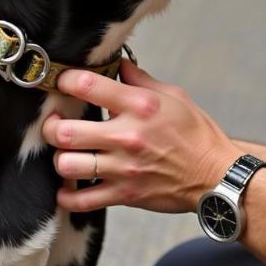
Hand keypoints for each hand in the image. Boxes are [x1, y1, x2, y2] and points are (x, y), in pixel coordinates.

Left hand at [42, 59, 238, 212]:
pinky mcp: (124, 194)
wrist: (215, 175)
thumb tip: (119, 65)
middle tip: (53, 122)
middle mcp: (127, 136)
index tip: (61, 80)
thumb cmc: (196, 133)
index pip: (89, 85)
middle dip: (50, 125)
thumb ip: (141, 80)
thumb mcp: (174, 96)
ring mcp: (123, 168)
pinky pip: (81, 200)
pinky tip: (70, 186)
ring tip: (66, 152)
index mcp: (140, 106)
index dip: (65, 79)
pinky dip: (68, 195)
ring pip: (67, 165)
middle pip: (64, 131)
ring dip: (60, 158)